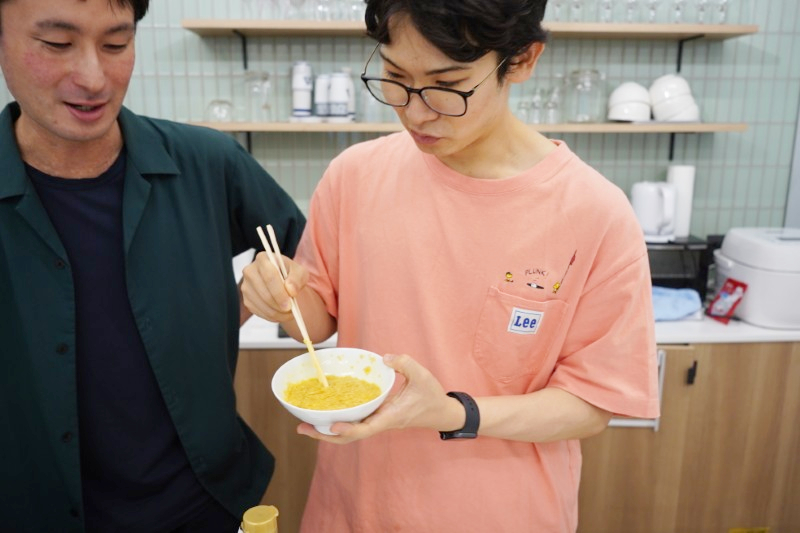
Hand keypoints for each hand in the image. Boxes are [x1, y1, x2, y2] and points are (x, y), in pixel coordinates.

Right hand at [241, 251, 307, 323]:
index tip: (289, 304)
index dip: (279, 293)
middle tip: (291, 312)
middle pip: (264, 293)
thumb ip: (297, 278)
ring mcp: (246, 286)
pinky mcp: (246, 299)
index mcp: (263, 259)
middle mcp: (250, 271)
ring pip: (261, 304)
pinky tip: (280, 314)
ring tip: (289, 314)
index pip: (269, 276)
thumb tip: (290, 290)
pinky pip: (258, 312)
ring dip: (277, 313)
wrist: (283, 281)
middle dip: (279, 305)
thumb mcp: (300, 272)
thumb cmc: (290, 274)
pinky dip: (271, 316)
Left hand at [296, 353, 464, 443]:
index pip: (366, 428)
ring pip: (350, 432)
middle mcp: (381, 422)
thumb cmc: (432, 395)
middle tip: (302, 428)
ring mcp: (378, 422)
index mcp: (390, 417)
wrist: (441, 412)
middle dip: (325, 435)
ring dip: (327, 432)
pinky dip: (338, 422)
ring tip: (305, 425)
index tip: (331, 426)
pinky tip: (325, 415)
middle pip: (350, 436)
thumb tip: (384, 358)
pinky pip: (355, 423)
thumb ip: (404, 364)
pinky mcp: (377, 417)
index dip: (348, 429)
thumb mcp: (422, 375)